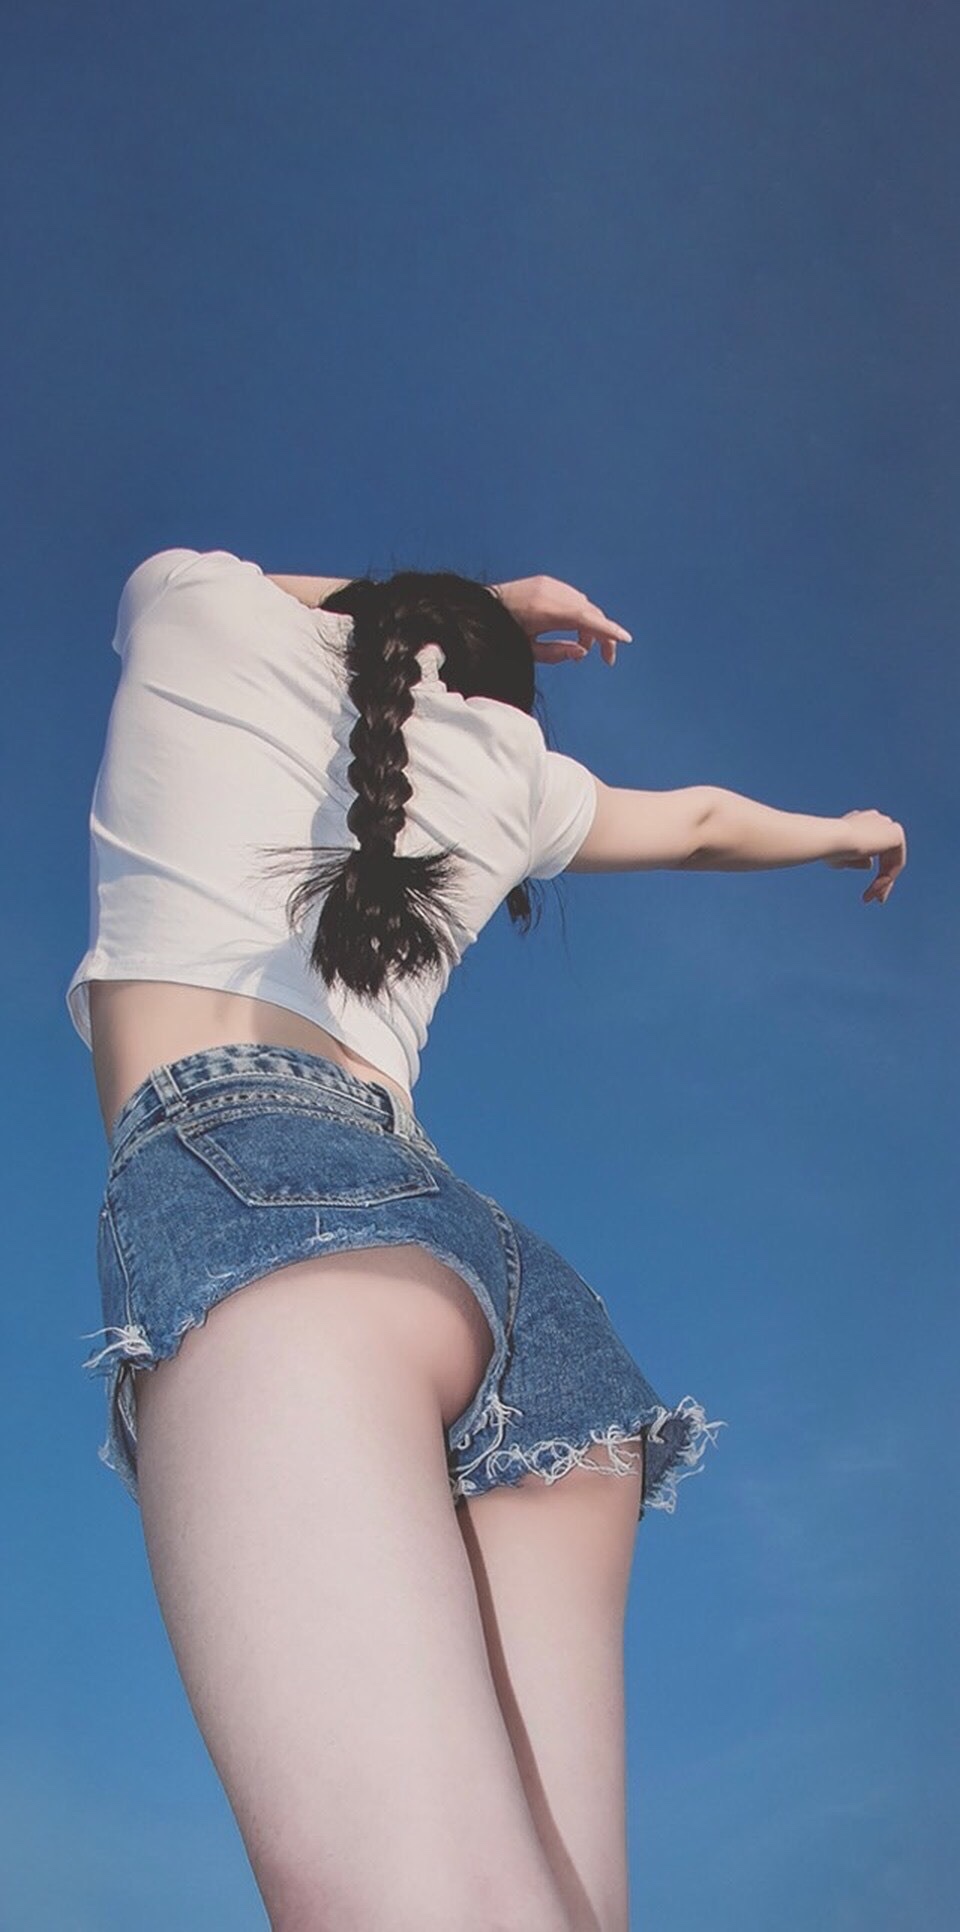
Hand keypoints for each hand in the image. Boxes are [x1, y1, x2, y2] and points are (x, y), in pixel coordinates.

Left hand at [489, 574, 631, 666]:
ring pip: (582, 605)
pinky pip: (572, 598)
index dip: (608, 630)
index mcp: (546, 611)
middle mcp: (551, 592)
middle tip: (605, 659)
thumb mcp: (527, 651)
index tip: (625, 639)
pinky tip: (571, 629)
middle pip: (589, 612)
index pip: (586, 619)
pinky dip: (578, 613)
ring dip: (588, 625)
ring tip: (581, 646)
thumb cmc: (499, 634)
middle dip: (601, 634)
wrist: (477, 609)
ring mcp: (549, 584)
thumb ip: (557, 653)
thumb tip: (582, 652)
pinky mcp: (546, 581)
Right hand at [823, 810, 906, 903]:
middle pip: (887, 857)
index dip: (874, 872)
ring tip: (870, 897)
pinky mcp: (896, 833)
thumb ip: (855, 860)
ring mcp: (887, 825)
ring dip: (883, 882)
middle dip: (882, 881)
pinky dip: (888, 878)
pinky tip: (876, 886)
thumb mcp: (840, 859)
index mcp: (862, 822)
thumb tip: (870, 865)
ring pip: (892, 862)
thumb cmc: (828, 849)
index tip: (868, 894)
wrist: (831, 839)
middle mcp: (877, 821)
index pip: (874, 849)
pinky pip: (898, 863)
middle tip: (876, 900)